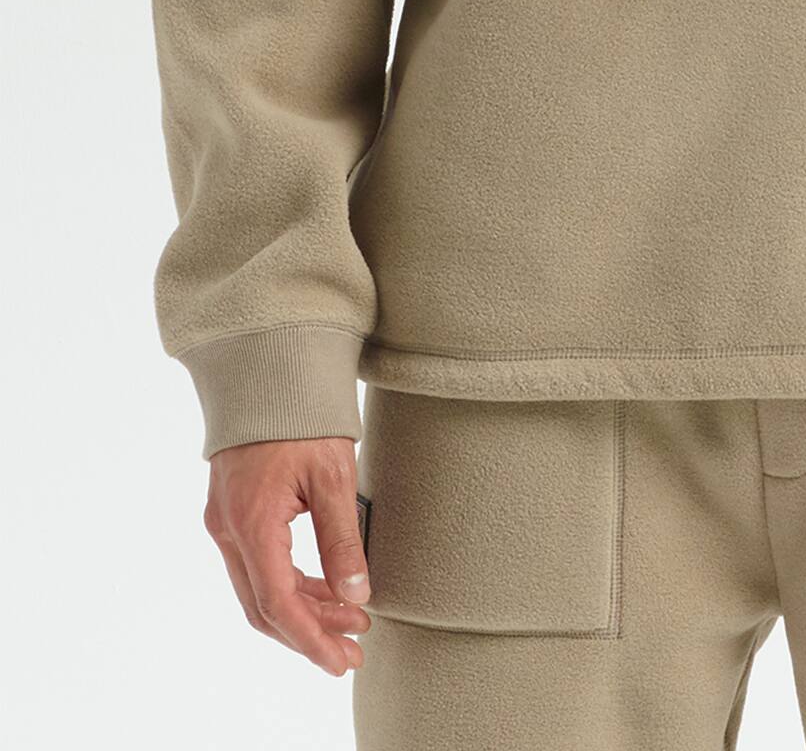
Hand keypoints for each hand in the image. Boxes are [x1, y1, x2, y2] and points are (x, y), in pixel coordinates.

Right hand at [204, 436, 371, 674]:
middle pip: (264, 605)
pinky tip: (327, 589)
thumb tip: (357, 595)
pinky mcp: (234, 511)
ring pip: (260, 587)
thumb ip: (343, 540)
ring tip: (352, 621)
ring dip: (304, 609)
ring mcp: (226, 521)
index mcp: (251, 523)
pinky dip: (292, 582)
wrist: (268, 366)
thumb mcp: (334, 475)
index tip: (341, 661)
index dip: (311, 639)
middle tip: (353, 651)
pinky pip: (259, 564)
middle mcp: (228, 529)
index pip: (278, 603)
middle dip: (309, 633)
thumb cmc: (302, 414)